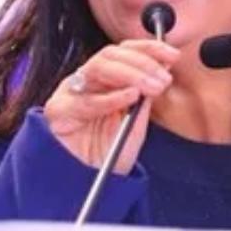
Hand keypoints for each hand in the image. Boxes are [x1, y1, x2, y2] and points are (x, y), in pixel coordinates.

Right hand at [42, 40, 178, 173]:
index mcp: (104, 78)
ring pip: (98, 68)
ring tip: (151, 87)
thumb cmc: (111, 151)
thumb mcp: (136, 120)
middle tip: (164, 79)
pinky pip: (85, 100)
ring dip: (130, 74)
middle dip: (142, 63)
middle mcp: (85, 80)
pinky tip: (130, 96)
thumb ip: (146, 95)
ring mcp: (70, 93)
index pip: (124, 51)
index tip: (173, 55)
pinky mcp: (58, 111)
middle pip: (111, 55)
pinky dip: (111, 97)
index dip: (149, 49)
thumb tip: (165, 67)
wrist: (88, 182)